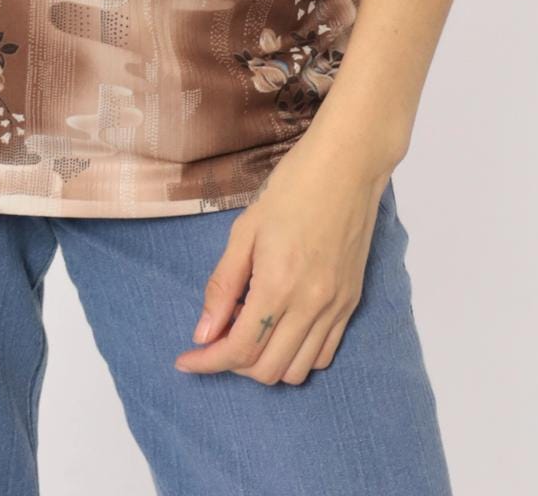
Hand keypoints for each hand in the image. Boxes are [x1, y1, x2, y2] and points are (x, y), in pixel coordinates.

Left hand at [174, 137, 390, 385]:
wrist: (347, 165)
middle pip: (267, 370)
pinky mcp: (351, 303)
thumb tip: (203, 333)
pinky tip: (281, 326)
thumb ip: (222, 285)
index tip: (185, 360)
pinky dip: (297, 355)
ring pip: (297, 371)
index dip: (207, 362)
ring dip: (266, 362)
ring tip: (250, 325)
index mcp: (278, 286)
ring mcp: (335, 308)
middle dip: (233, 362)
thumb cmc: (292, 187)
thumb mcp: (245, 230)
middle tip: (218, 332)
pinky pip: (324, 354)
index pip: (239, 350)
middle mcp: (310, 306)